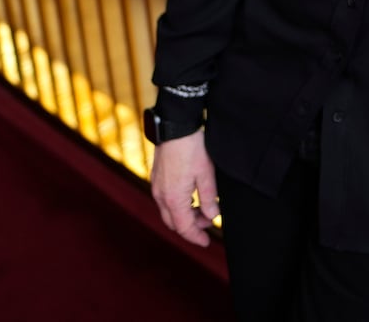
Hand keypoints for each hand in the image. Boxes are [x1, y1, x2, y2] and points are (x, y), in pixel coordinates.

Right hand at [150, 131, 219, 246]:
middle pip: (174, 222)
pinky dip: (178, 205)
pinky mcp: (156, 178)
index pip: (183, 227)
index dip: (195, 237)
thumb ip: (209, 198)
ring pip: (168, 212)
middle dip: (191, 227)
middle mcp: (160, 195)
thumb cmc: (192, 148)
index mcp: (173, 198)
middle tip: (209, 223)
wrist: (175, 125)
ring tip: (204, 208)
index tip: (206, 242)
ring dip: (185, 215)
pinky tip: (192, 197)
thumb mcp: (206, 174)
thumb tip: (211, 216)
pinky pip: (165, 200)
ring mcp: (156, 186)